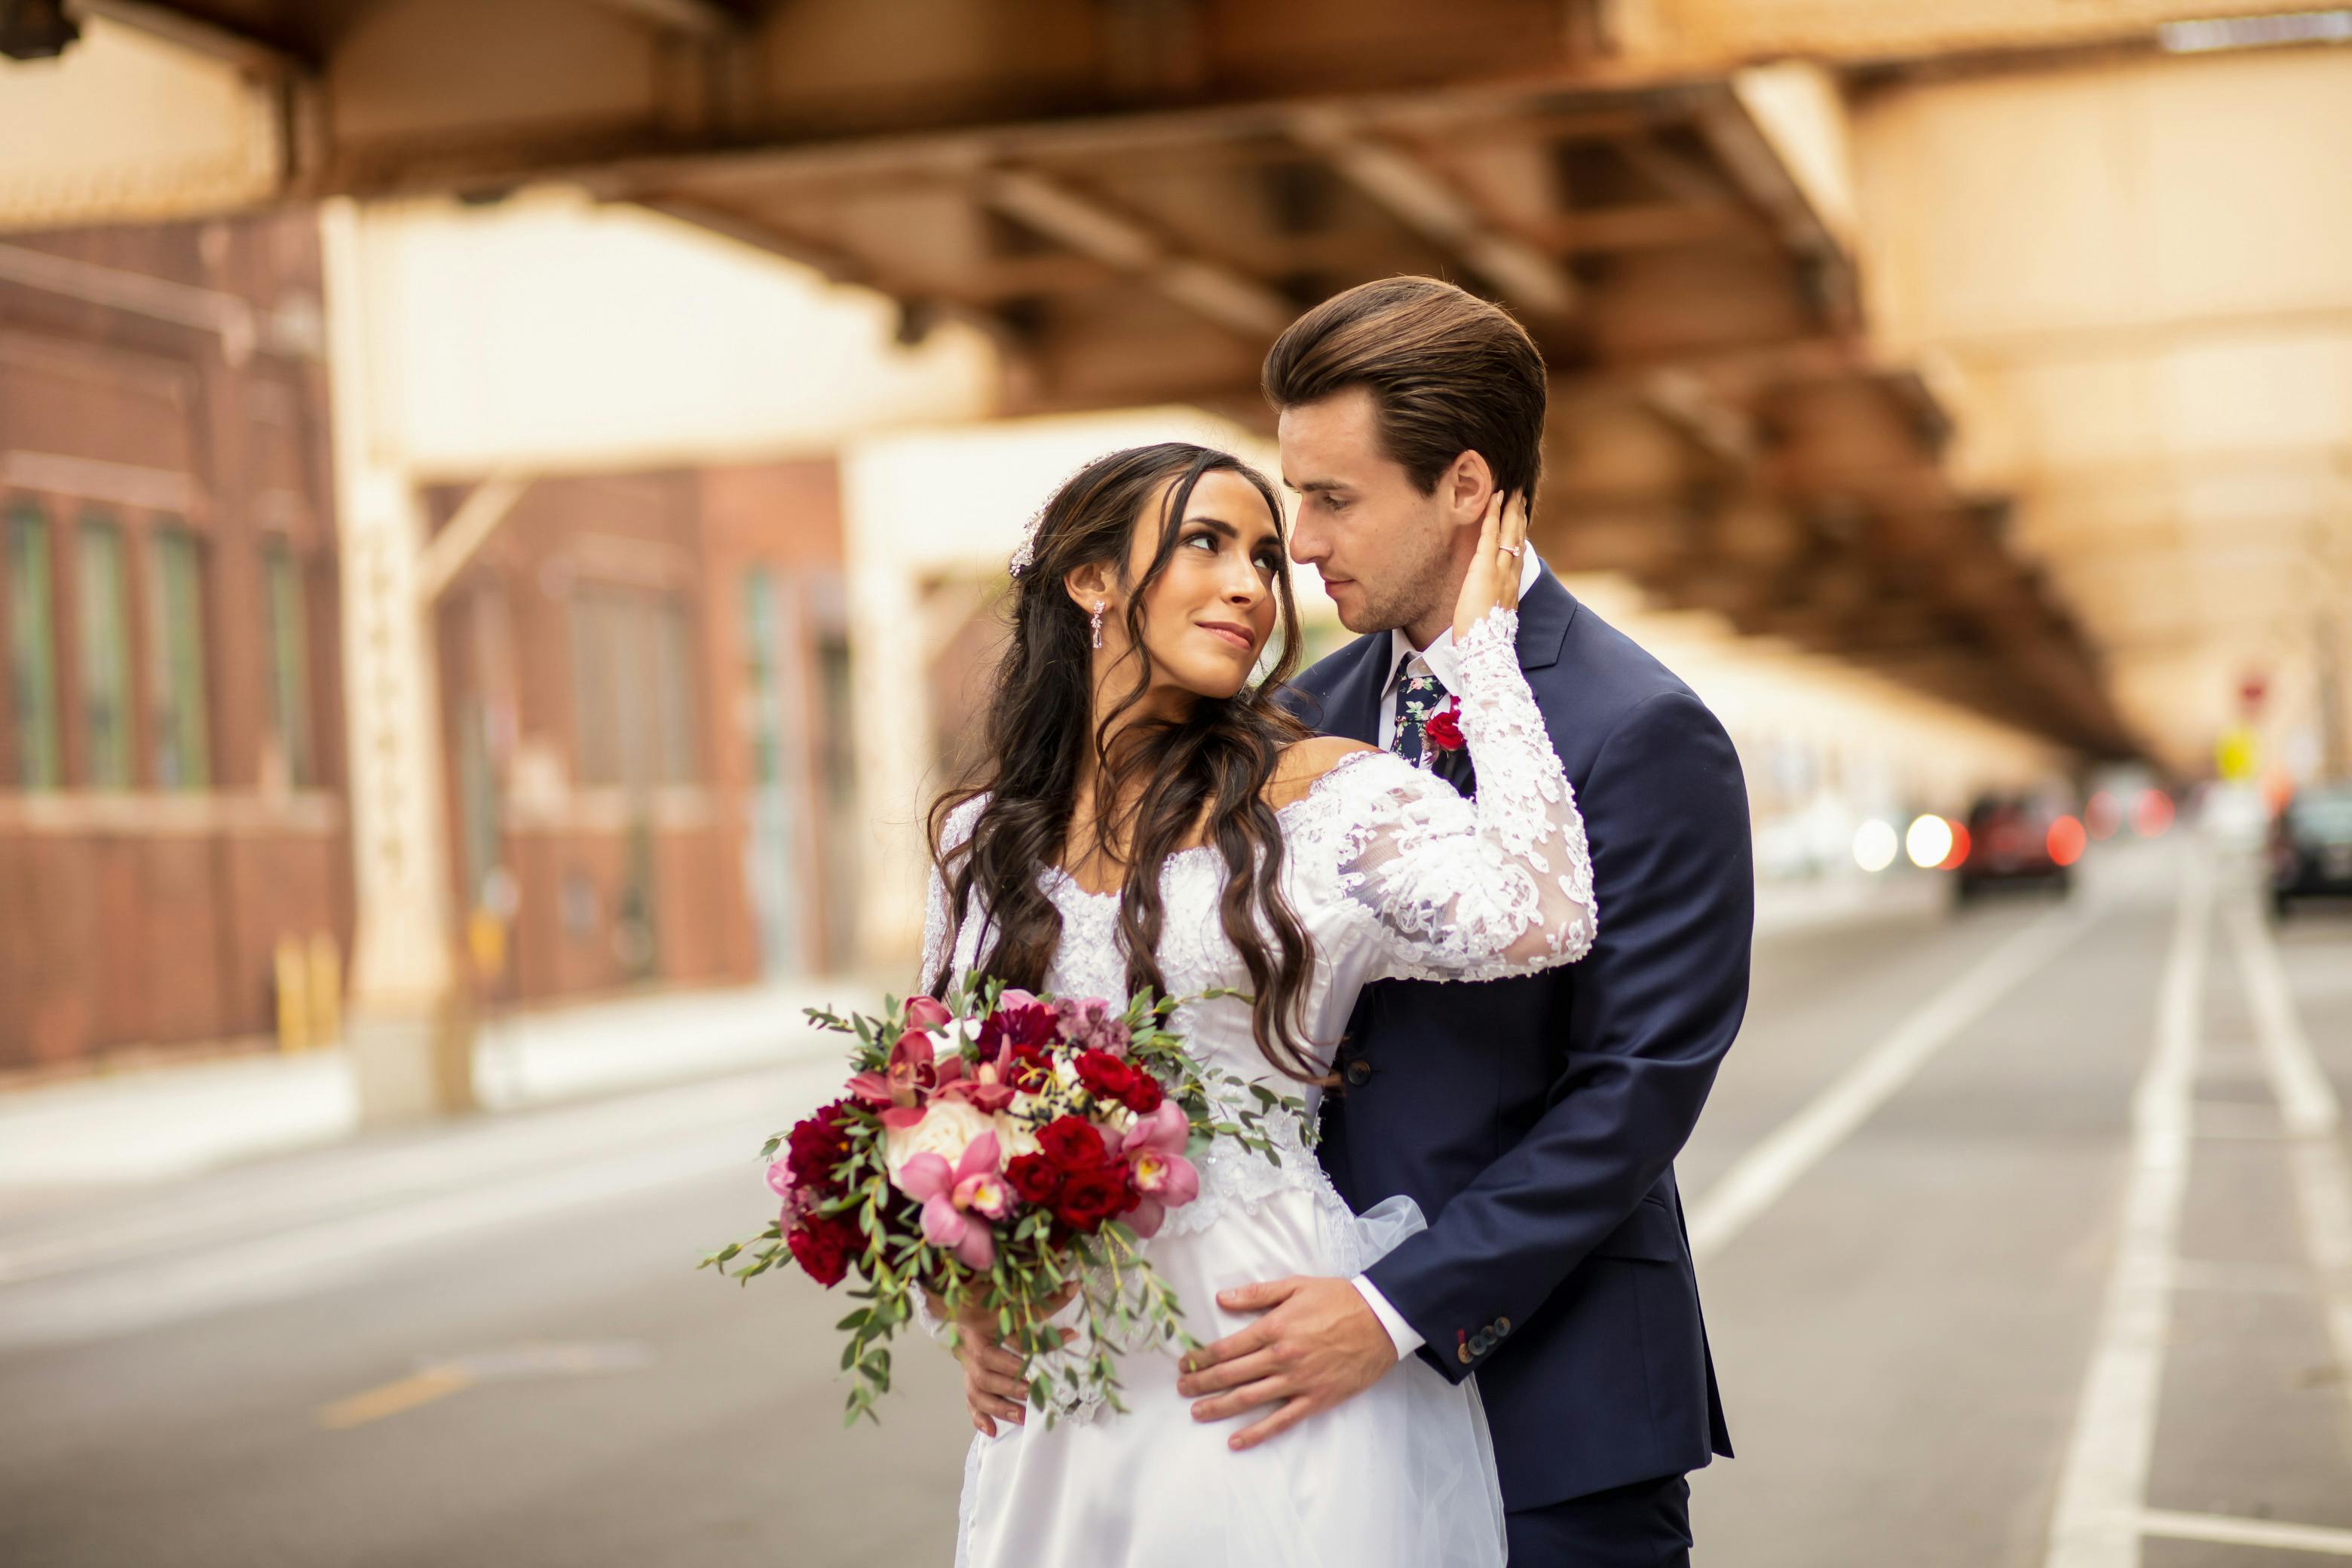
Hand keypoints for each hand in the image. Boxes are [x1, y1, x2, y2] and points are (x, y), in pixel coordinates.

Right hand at [928, 1285, 1076, 1436]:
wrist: (962, 1313)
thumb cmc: (993, 1309)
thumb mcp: (1014, 1302)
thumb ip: (1042, 1300)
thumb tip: (1074, 1285)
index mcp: (983, 1325)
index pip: (1011, 1336)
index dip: (1037, 1342)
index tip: (1069, 1338)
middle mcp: (971, 1348)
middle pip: (987, 1368)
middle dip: (1011, 1381)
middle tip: (1033, 1391)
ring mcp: (967, 1369)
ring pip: (978, 1390)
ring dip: (1000, 1405)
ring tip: (1023, 1416)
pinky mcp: (967, 1382)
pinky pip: (970, 1403)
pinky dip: (979, 1418)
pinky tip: (992, 1431)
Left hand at [1174, 1276, 1397, 1450]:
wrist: (1381, 1321)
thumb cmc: (1339, 1300)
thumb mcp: (1296, 1286)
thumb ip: (1257, 1294)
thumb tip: (1222, 1298)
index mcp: (1274, 1328)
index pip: (1226, 1348)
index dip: (1201, 1358)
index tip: (1185, 1364)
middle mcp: (1281, 1357)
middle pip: (1231, 1375)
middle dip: (1201, 1384)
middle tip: (1182, 1390)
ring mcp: (1298, 1381)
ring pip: (1249, 1399)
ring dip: (1219, 1408)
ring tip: (1197, 1413)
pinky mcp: (1315, 1400)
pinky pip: (1281, 1421)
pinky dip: (1256, 1433)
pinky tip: (1236, 1441)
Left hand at [1452, 489, 1528, 643]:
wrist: (1485, 648)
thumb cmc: (1483, 639)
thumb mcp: (1492, 617)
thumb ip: (1492, 603)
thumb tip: (1488, 599)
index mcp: (1512, 587)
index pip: (1518, 554)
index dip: (1520, 535)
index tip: (1521, 520)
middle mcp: (1511, 575)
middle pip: (1519, 538)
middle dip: (1520, 516)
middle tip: (1521, 495)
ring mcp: (1500, 570)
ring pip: (1510, 532)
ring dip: (1511, 509)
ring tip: (1512, 491)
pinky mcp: (1485, 567)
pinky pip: (1491, 534)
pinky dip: (1493, 515)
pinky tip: (1495, 499)